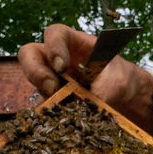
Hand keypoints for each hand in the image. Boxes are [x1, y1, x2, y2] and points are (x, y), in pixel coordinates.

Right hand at [17, 25, 152, 134]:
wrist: (123, 95)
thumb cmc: (118, 77)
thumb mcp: (116, 81)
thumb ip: (102, 90)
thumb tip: (89, 107)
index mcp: (72, 42)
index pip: (54, 34)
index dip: (53, 46)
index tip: (61, 66)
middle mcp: (55, 57)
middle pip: (29, 54)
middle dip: (35, 70)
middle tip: (51, 87)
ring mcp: (51, 77)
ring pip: (34, 81)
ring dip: (44, 94)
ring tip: (61, 106)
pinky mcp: (52, 97)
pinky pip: (43, 103)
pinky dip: (49, 112)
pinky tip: (61, 119)